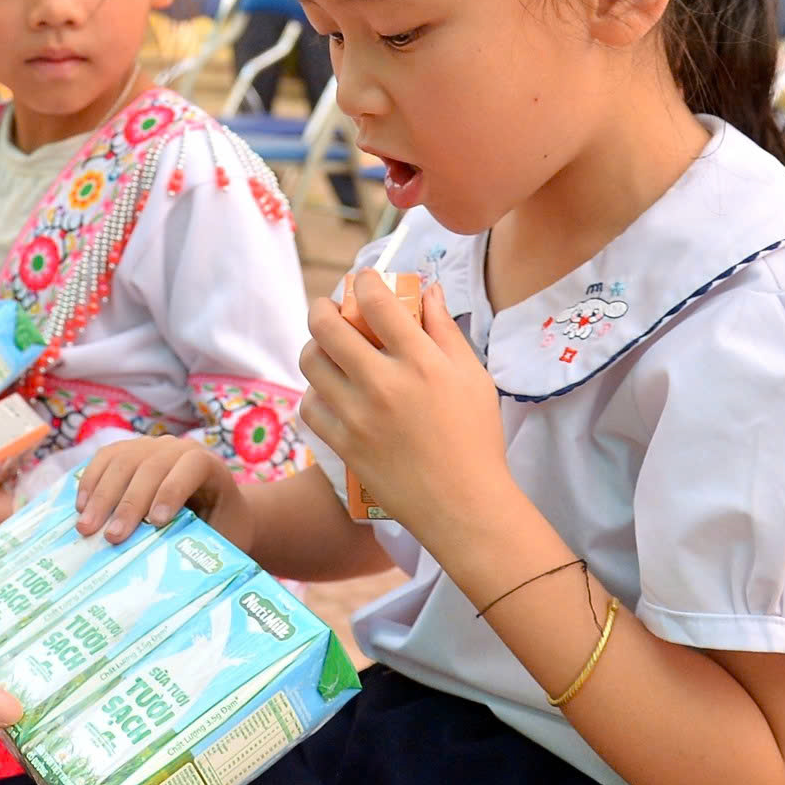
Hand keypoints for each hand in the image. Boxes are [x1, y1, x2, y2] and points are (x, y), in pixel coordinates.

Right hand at [74, 434, 250, 548]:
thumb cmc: (221, 526)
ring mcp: (150, 445)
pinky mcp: (128, 451)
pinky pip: (104, 459)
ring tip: (86, 527)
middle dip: (128, 503)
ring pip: (121, 461)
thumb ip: (199, 543)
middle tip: (111, 537)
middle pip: (149, 465)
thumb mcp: (222, 536)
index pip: (191, 466)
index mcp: (209, 464)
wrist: (216, 506)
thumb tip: (168, 571)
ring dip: (101, 496)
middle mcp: (178, 448)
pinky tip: (81, 507)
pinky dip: (91, 481)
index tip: (156, 522)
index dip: (172, 491)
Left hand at [299, 275, 512, 548]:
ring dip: (316, 347)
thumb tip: (427, 289)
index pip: (376, 302)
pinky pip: (309, 405)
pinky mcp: (342, 443)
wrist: (464, 504)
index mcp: (421, 362)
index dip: (363, 281)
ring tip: (330, 349)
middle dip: (323, 307)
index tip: (363, 280)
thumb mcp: (473, 376)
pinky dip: (315, 392)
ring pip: (310, 362)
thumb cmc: (476, 437)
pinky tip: (331, 391)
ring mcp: (357, 415)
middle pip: (326, 326)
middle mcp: (383, 383)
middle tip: (331, 308)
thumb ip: (445, 329)